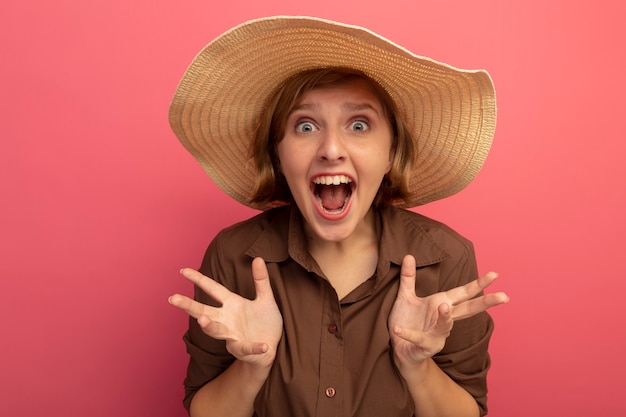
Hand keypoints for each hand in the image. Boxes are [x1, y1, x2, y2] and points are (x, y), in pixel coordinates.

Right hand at [169, 257, 283, 367]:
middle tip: (173, 299)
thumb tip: (258, 257)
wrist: (271, 348)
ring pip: (217, 331)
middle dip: (189, 306)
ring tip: (202, 320)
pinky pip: (247, 348)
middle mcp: (227, 320)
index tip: (183, 270)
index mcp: (232, 304)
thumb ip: (261, 280)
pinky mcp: (244, 349)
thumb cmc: (264, 322)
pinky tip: (263, 346)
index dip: (199, 279)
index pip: (212, 289)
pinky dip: (254, 347)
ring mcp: (233, 336)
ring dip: (210, 327)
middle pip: (204, 311)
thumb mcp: (266, 298)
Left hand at [389, 255, 508, 368]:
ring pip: (445, 325)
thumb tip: (408, 254)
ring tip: (442, 305)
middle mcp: (444, 320)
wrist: (399, 348)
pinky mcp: (424, 346)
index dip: (479, 284)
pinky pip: (416, 338)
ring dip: (444, 316)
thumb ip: (408, 277)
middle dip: (485, 303)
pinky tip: (399, 329)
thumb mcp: (406, 296)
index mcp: (442, 304)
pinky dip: (408, 334)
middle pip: (467, 309)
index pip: (464, 293)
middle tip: (503, 296)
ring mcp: (437, 335)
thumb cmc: (407, 320)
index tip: (495, 274)